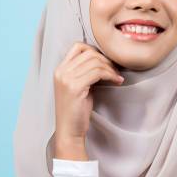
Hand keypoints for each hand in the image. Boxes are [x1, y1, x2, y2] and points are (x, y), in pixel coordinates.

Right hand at [52, 42, 123, 159]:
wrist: (69, 131)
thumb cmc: (76, 110)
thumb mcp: (79, 86)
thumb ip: (85, 71)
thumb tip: (104, 59)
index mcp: (60, 69)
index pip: (78, 46)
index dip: (95, 51)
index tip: (106, 63)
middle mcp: (61, 71)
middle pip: (89, 52)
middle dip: (106, 60)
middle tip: (116, 71)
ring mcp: (66, 79)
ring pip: (95, 61)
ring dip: (111, 68)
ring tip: (117, 77)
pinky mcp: (75, 87)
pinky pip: (98, 72)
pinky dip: (111, 75)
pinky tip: (117, 82)